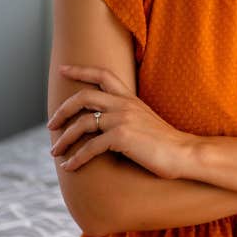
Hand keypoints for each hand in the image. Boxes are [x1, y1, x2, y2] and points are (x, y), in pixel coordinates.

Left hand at [47, 64, 192, 177]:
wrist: (184, 152)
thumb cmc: (166, 142)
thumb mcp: (145, 121)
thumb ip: (127, 116)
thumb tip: (106, 124)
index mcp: (130, 99)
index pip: (103, 75)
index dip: (80, 70)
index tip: (63, 69)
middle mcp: (125, 105)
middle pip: (83, 97)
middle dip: (62, 110)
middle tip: (52, 124)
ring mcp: (123, 119)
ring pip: (82, 123)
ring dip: (64, 139)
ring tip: (56, 151)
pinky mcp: (122, 137)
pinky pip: (90, 147)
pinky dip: (76, 158)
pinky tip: (70, 167)